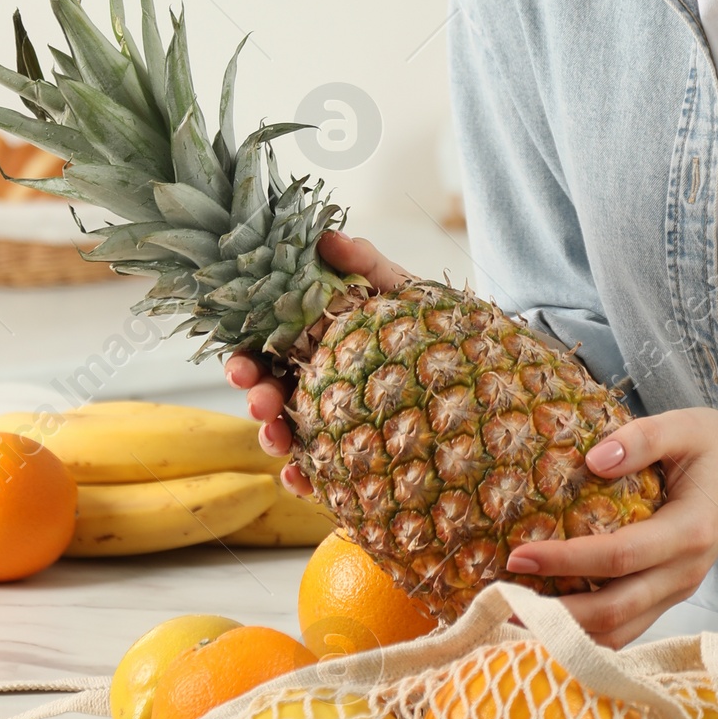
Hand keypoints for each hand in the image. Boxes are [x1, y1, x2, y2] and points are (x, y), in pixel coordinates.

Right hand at [222, 231, 408, 495]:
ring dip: (273, 439)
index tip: (241, 366)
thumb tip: (329, 239)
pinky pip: (320, 472)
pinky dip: (304, 478)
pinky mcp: (350, 453)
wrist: (475, 361)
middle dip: (257, 400)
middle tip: (262, 403)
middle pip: (268, 395)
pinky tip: (302, 479)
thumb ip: (365, 262)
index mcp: (312, 344)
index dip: (245, 360)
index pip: (265, 353)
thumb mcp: (396, 287)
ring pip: (287, 435)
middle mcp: (312, 384)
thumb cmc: (422, 320)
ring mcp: (329, 420)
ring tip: (279, 440)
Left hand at [503, 407, 717, 648]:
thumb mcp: (684, 426)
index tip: (519, 554)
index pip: (620, 557)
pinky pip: (626, 629)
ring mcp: (678, 591)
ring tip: (511, 622)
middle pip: (616, 612)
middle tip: (501, 599)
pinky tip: (545, 624)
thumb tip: (593, 459)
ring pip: (620, 633)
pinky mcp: (668, 597)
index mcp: (690, 531)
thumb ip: (642, 438)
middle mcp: (685, 573)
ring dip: (566, 634)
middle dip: (556, 613)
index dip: (567, 560)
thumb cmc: (716, 446)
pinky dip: (585, 635)